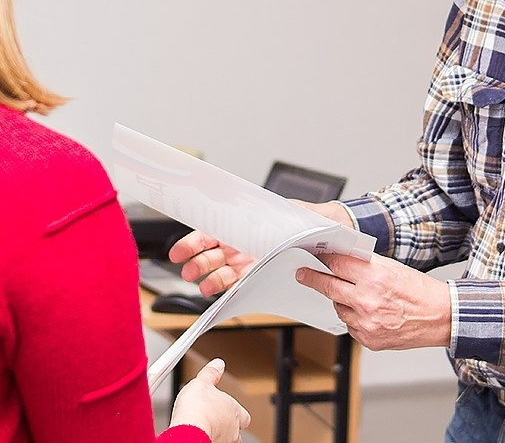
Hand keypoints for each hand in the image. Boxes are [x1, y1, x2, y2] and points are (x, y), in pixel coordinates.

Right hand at [167, 199, 352, 295]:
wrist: (326, 231)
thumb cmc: (301, 217)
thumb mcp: (279, 211)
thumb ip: (260, 215)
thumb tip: (244, 214)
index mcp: (239, 224)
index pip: (210, 232)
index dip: (192, 242)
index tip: (179, 251)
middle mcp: (240, 243)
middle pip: (211, 253)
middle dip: (197, 263)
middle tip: (187, 271)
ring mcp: (248, 260)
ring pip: (222, 270)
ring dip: (210, 279)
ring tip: (202, 286)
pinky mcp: (259, 274)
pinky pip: (239, 283)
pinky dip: (227, 289)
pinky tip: (218, 294)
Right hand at [169, 359, 250, 442]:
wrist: (190, 429)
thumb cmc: (199, 408)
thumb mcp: (203, 382)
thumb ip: (211, 373)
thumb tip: (218, 364)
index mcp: (234, 411)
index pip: (244, 416)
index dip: (238, 413)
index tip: (229, 409)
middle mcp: (233, 428)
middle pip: (238, 430)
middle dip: (230, 427)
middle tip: (218, 421)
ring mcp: (224, 441)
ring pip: (227, 440)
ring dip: (220, 434)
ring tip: (208, 428)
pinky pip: (214, 442)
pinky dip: (209, 439)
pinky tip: (201, 435)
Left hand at [296, 253, 450, 351]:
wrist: (440, 317)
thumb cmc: (419, 291)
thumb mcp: (391, 267)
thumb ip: (364, 265)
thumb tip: (340, 259)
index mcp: (374, 277)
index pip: (337, 264)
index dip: (323, 258)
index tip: (313, 256)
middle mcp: (367, 300)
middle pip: (328, 286)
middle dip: (313, 278)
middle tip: (303, 274)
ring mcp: (366, 322)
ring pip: (338, 307)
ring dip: (341, 300)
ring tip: (360, 296)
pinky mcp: (369, 339)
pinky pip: (350, 325)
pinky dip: (354, 317)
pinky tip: (369, 313)